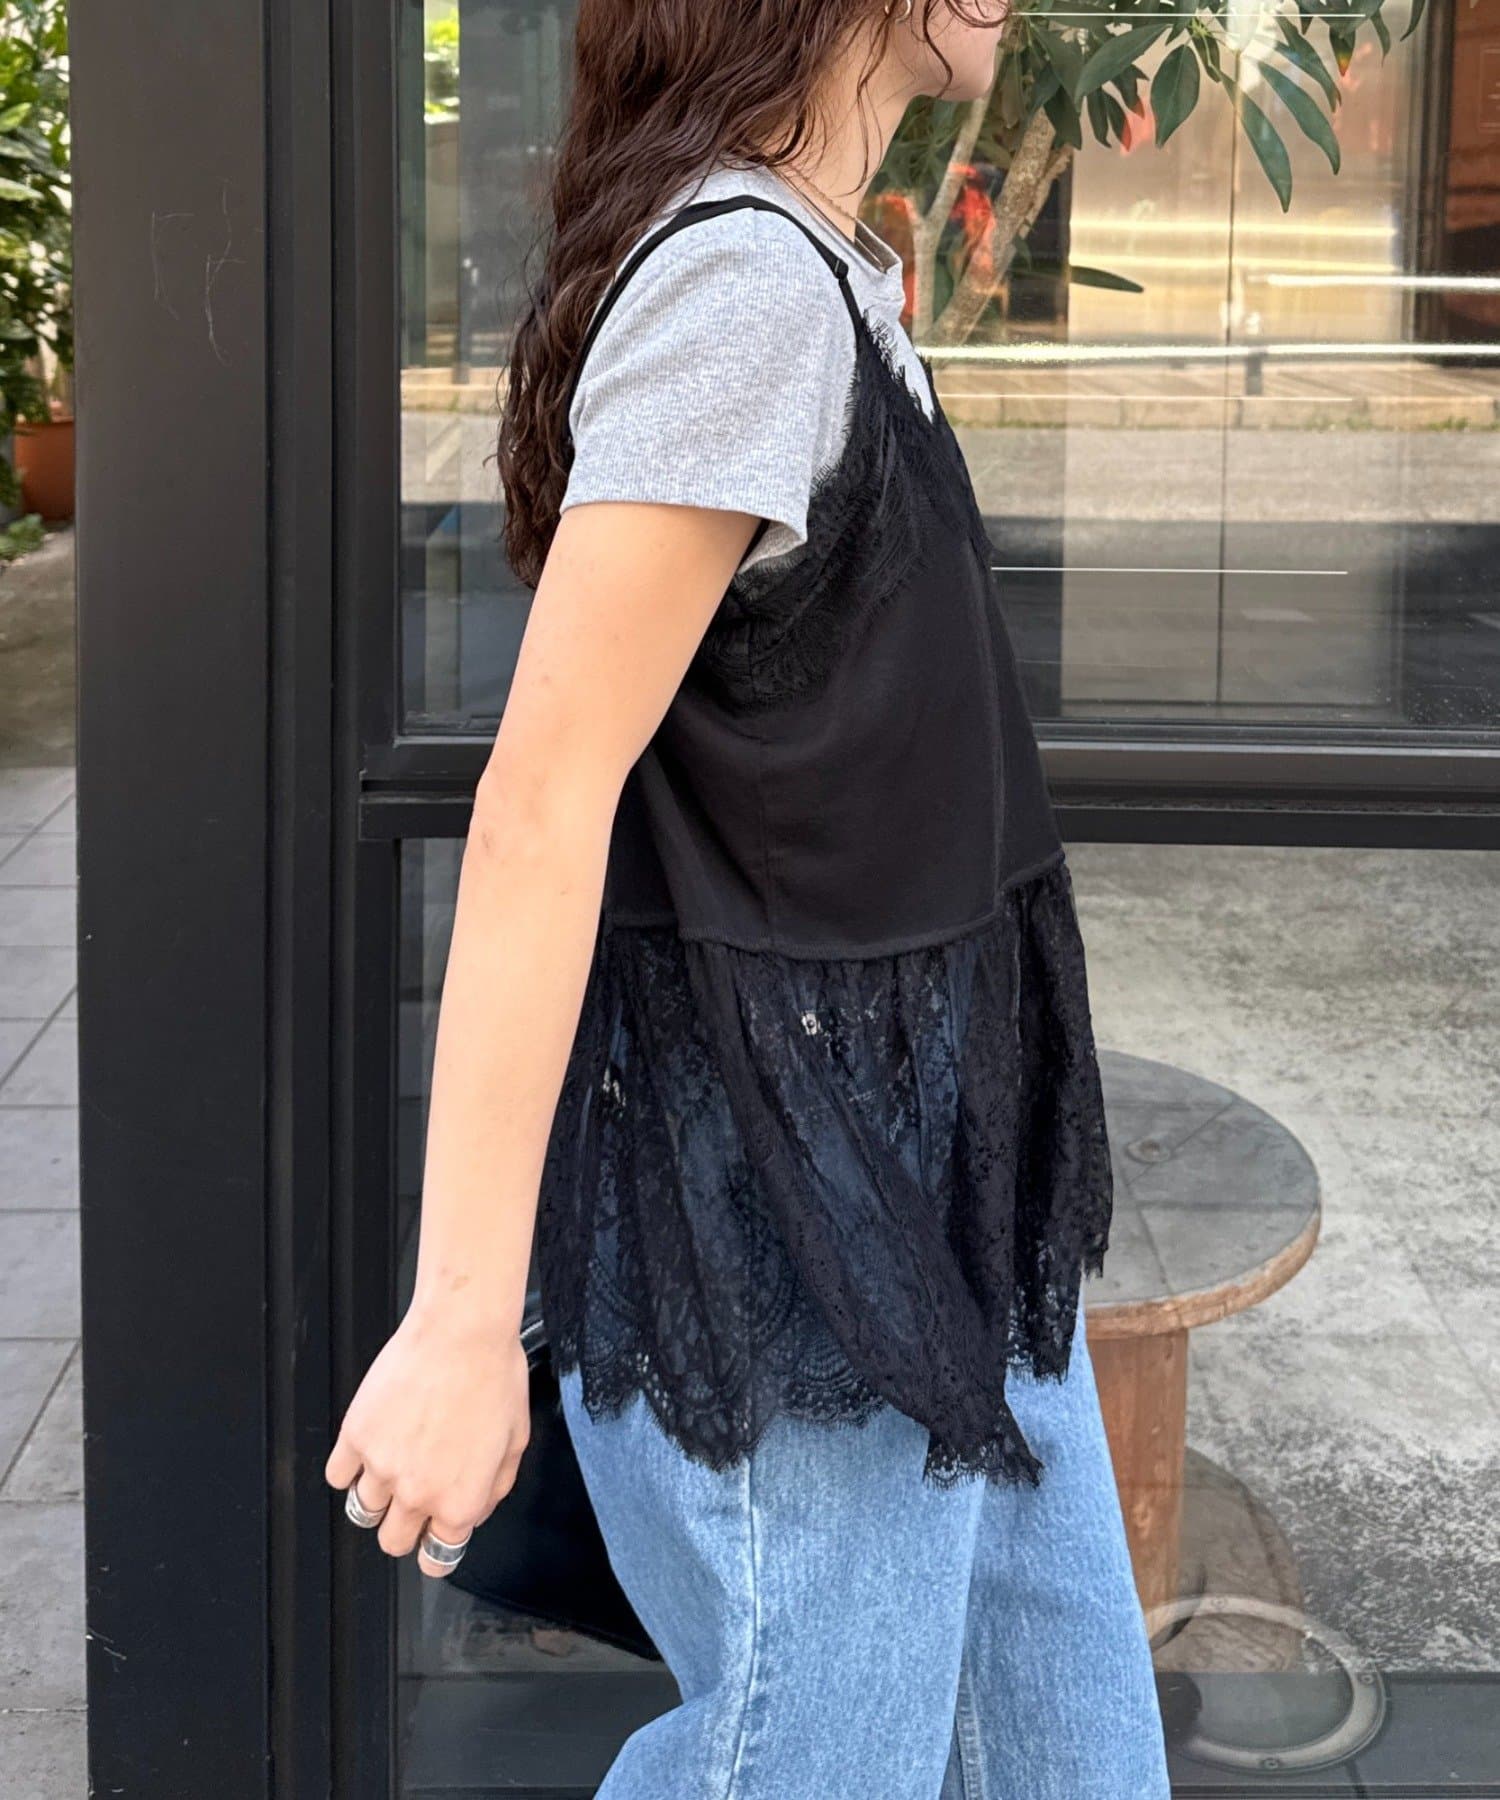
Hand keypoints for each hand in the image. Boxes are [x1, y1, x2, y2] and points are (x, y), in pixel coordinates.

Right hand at [324, 1305, 530, 1577]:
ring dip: (377, 1496)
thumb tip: (475, 1510)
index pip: (437, 1557)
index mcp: (459, 1501)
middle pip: (393, 1542)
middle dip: (404, 1528)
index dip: (435, 1550)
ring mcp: (381, 1466)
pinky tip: (368, 1450)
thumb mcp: (516, 1441)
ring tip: (393, 1465)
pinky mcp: (355, 1436)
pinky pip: (337, 1475)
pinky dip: (348, 1468)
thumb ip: (494, 1488)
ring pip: (362, 1512)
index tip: (432, 1542)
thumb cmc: (494, 1376)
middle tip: (412, 1500)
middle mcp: (417, 1493)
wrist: (461, 1332)